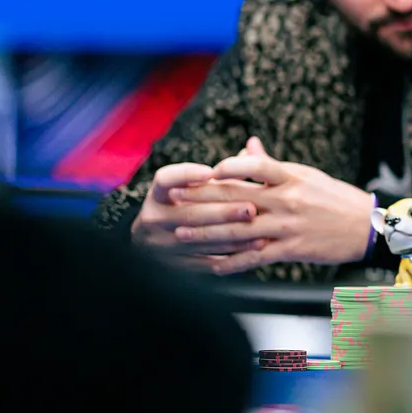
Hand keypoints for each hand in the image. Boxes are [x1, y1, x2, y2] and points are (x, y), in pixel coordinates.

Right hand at [131, 162, 263, 270]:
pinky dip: (231, 255)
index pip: (165, 179)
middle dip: (223, 211)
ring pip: (201, 239)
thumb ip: (220, 173)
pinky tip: (252, 248)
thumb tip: (252, 148)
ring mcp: (163, 244)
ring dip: (233, 235)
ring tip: (259, 229)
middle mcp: (154, 218)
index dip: (187, 174)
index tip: (211, 171)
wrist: (152, 242)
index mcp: (157, 194)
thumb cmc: (182, 204)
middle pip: (190, 213)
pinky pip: (206, 261)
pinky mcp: (176, 264)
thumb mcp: (189, 187)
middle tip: (251, 208)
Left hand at [162, 137, 373, 273]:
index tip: (204, 171)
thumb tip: (248, 146)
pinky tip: (212, 264)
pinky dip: (232, 262)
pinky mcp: (291, 250)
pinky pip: (255, 257)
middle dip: (202, 198)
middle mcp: (287, 201)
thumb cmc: (336, 198)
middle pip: (238, 198)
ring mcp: (287, 227)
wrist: (367, 227)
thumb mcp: (307, 175)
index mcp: (292, 178)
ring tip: (182, 231)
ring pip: (240, 230)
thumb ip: (273, 164)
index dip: (228, 167)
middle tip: (175, 197)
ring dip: (207, 232)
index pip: (256, 166)